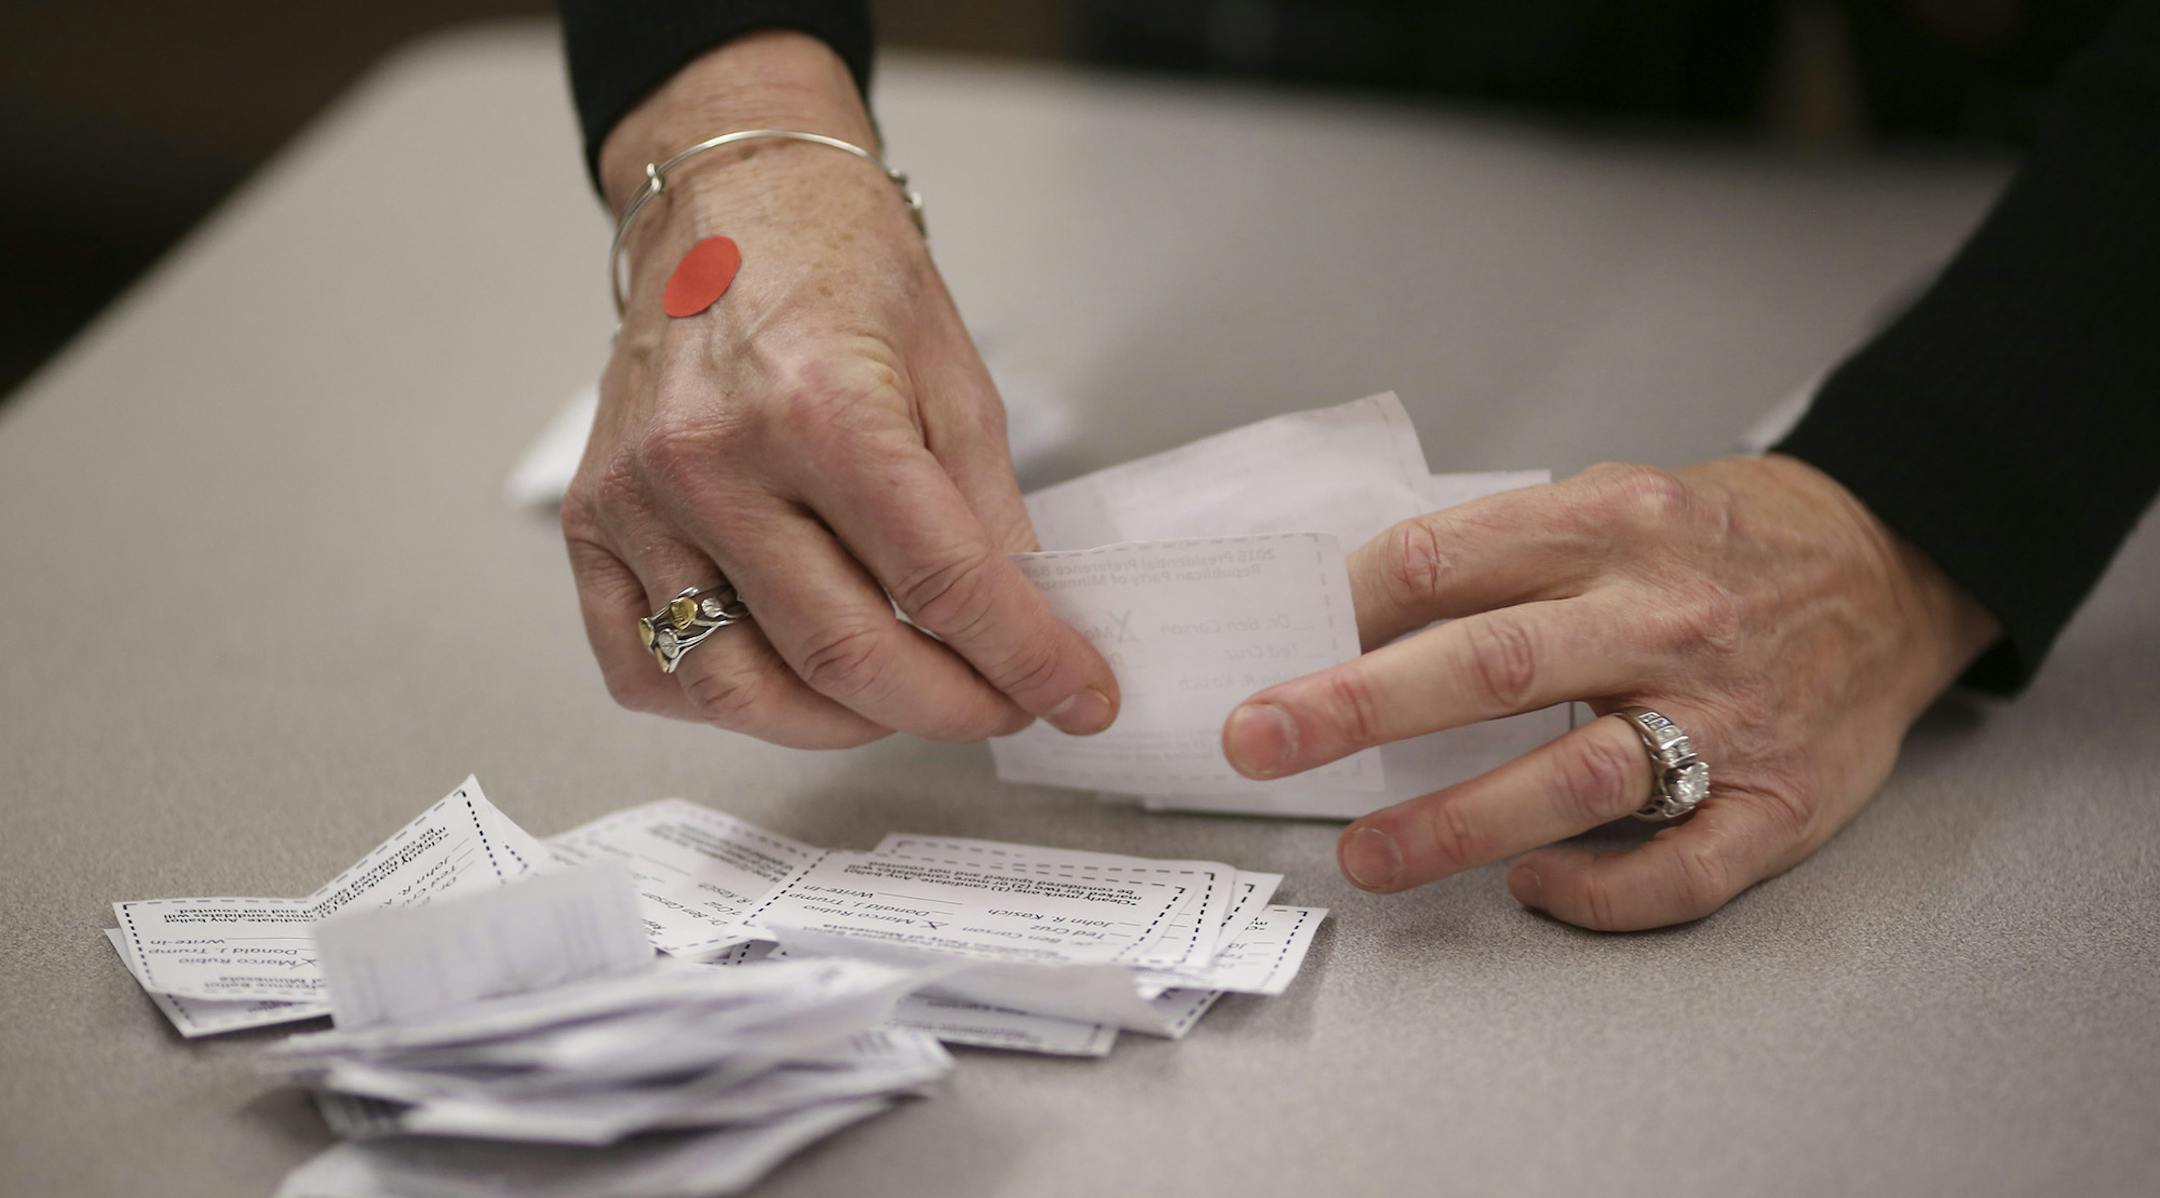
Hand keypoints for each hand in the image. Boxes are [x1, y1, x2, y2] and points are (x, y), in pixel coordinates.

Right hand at [562, 34, 1118, 746]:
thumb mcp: (956, 377)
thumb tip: (1025, 627)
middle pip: (843, 653)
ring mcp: (640, 500)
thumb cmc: (843, 272)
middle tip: (1001, 705)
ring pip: (739, 687)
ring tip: (902, 700)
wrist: (730, 202)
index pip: (942, 583)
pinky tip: (788, 679)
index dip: (1025, 658)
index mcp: (821, 410)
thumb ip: (987, 513)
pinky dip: (725, 703)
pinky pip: (642, 669)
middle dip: (948, 706)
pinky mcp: (592, 523)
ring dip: (842, 725)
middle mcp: (714, 462)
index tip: (1076, 697)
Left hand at [1220, 455, 2000, 929]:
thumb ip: (1499, 550)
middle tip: (1260, 742)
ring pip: (1576, 778)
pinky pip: (1680, 869)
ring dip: (1456, 823)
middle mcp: (1664, 617)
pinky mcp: (1778, 802)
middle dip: (1358, 707)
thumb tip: (1352, 615)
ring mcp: (1727, 715)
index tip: (1273, 646)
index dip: (1345, 604)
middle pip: (1492, 664)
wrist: (1894, 569)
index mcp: (1613, 524)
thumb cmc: (1723, 542)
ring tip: (1363, 856)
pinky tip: (1529, 890)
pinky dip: (1596, 890)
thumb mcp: (1613, 500)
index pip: (1446, 559)